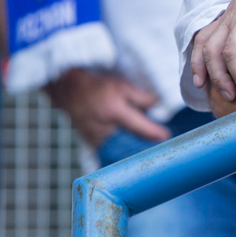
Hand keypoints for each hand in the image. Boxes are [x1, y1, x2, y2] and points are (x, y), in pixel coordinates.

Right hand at [44, 67, 168, 147]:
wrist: (69, 90)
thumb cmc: (97, 86)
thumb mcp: (122, 85)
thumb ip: (141, 97)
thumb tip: (158, 104)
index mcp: (115, 112)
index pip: (140, 127)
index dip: (154, 133)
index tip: (166, 137)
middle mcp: (105, 128)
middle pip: (129, 146)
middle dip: (144, 148)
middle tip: (158, 148)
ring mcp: (95, 138)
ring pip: (118, 150)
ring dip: (132, 151)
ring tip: (145, 150)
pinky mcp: (90, 142)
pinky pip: (107, 151)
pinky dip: (118, 151)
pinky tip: (128, 149)